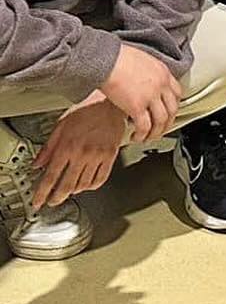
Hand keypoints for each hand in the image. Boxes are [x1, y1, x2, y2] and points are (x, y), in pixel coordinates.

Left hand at [31, 93, 125, 208]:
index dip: (42, 193)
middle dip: (56, 198)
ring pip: (83, 185)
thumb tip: (37, 164)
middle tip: (52, 202)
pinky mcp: (111, 155)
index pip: (51, 177)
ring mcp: (98, 156)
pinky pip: (101, 178)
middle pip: (66, 186)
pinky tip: (87, 184)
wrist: (111, 101)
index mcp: (67, 146)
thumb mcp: (62, 124)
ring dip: (73, 192)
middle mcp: (82, 153)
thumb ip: (48, 147)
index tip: (37, 202)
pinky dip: (92, 186)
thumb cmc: (88, 109)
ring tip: (69, 191)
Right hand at [100, 43, 180, 142]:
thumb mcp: (143, 62)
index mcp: (163, 72)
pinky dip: (142, 135)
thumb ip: (150, 74)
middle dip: (167, 124)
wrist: (107, 59)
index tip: (167, 113)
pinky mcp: (137, 106)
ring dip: (155, 133)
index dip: (173, 106)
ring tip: (147, 137)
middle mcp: (161, 84)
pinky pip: (145, 126)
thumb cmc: (119, 58)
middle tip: (159, 130)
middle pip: (172, 110)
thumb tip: (145, 85)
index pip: (177, 93)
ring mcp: (150, 96)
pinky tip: (135, 137)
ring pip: (161, 121)